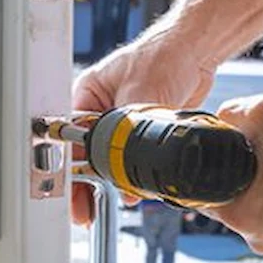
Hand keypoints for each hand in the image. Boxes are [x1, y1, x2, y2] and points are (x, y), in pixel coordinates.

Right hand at [70, 30, 214, 222]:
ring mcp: (119, 121)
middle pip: (84, 154)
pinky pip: (130, 157)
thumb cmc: (164, 55)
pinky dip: (131, 172)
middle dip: (86, 183)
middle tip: (85, 210)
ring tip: (110, 200)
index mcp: (86, 96)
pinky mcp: (140, 130)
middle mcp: (99, 110)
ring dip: (110, 180)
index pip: (67, 138)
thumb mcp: (140, 95)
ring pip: (107, 159)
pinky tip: (134, 186)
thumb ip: (131, 135)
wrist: (196, 52)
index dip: (66, 168)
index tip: (68, 191)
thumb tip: (126, 172)